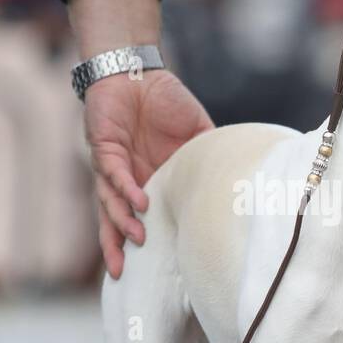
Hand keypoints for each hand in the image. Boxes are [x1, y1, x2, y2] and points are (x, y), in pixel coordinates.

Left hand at [84, 69, 212, 277]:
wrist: (136, 71)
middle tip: (125, 272)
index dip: (136, 243)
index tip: (143, 272)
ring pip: (111, 201)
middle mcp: (124, 178)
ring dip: (123, 221)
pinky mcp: (104, 147)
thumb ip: (208, 158)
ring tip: (139, 239)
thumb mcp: (195, 136)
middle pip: (114, 220)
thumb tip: (238, 175)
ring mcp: (112, 165)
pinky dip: (126, 187)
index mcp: (145, 180)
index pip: (138, 217)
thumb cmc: (164, 102)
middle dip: (117, 246)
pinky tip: (140, 201)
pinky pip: (113, 172)